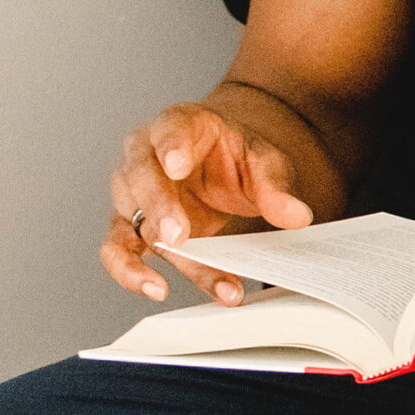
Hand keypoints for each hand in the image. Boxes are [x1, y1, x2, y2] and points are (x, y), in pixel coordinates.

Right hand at [103, 101, 314, 303]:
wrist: (224, 166)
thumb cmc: (234, 156)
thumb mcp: (262, 161)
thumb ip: (275, 186)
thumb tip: (296, 216)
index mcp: (179, 125)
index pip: (170, 130)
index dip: (172, 147)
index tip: (177, 165)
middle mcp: (144, 155)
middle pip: (140, 177)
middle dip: (159, 208)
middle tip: (179, 236)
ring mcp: (133, 193)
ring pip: (127, 222)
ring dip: (141, 255)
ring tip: (160, 285)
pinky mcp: (132, 226)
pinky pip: (119, 250)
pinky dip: (131, 272)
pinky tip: (155, 289)